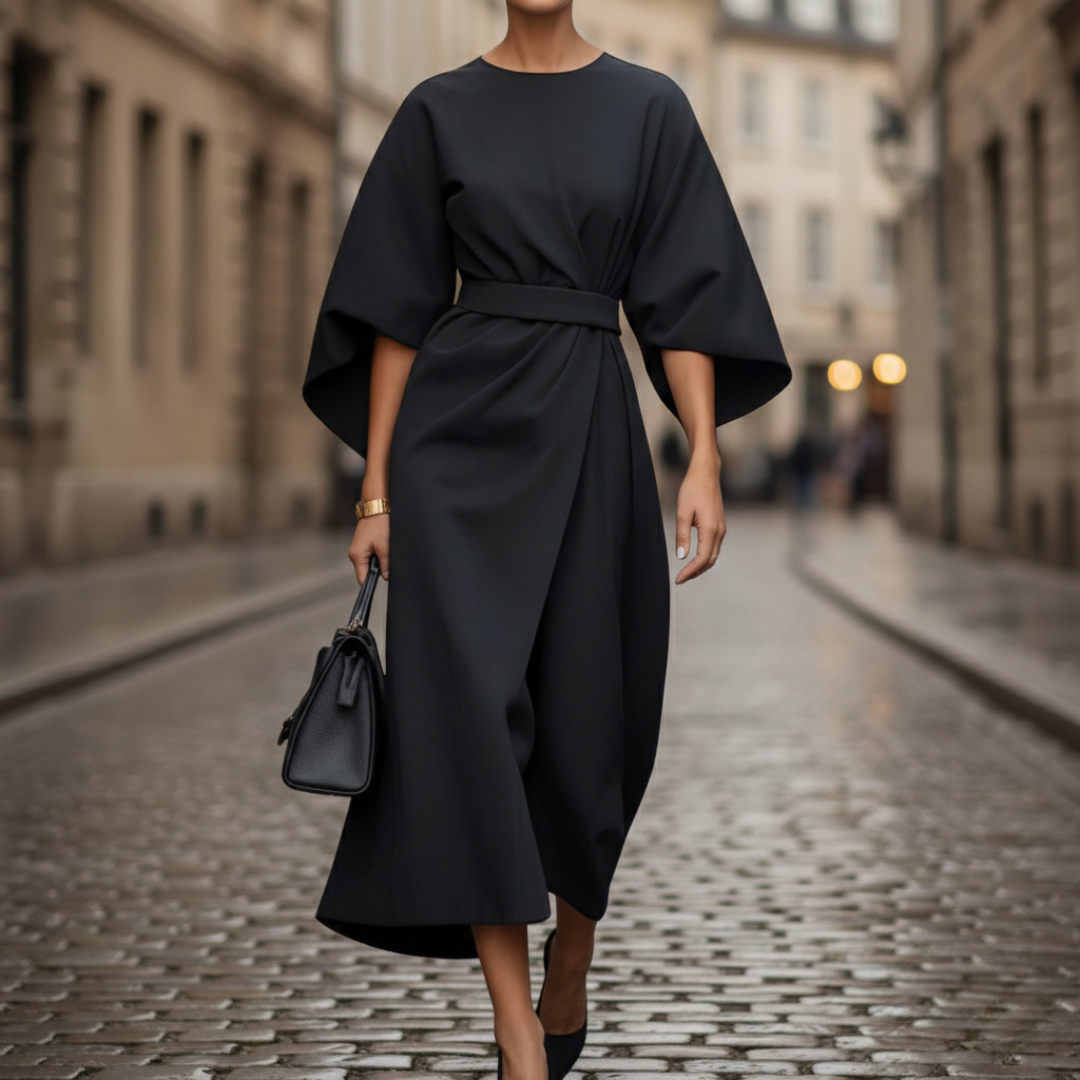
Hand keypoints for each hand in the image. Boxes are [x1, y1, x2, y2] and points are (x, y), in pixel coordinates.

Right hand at [349, 511, 389, 582]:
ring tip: (382, 552)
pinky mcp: (360, 546)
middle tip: (385, 562)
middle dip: (375, 571)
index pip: (362, 579)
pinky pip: (367, 557)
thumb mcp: (384, 547)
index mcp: (356, 556)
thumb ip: (385, 564)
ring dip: (376, 563)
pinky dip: (375, 556)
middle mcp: (353, 555)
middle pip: (364, 572)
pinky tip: (380, 549)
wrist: (375, 509)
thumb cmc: (378, 525)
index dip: (371, 583)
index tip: (380, 582)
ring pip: (367, 565)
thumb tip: (386, 576)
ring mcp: (356, 550)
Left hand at [674, 454, 724, 584]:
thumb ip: (682, 536)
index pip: (702, 559)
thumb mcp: (682, 513)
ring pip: (714, 555)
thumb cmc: (692, 489)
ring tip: (686, 572)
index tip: (678, 579)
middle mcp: (720, 531)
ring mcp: (722, 528)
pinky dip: (706, 556)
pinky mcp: (720, 525)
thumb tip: (681, 556)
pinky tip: (695, 558)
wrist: (706, 473)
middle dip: (696, 572)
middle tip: (680, 579)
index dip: (690, 572)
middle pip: (710, 561)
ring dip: (701, 566)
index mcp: (710, 530)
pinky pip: (714, 547)